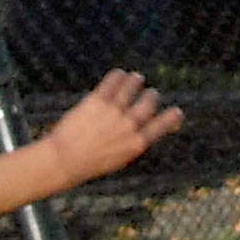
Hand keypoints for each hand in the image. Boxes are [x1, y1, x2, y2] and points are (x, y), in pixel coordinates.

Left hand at [45, 70, 182, 190]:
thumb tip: (145, 131)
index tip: (177, 112)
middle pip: (150, 100)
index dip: (172, 118)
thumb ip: (132, 143)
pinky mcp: (98, 100)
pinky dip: (119, 75)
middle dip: (151, 96)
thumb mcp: (116, 160)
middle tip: (147, 94)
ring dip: (136, 80)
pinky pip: (114, 79)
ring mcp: (113, 112)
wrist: (62, 162)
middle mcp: (127, 126)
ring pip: (133, 84)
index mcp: (135, 144)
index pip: (161, 126)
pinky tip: (118, 76)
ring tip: (135, 79)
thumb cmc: (88, 164)